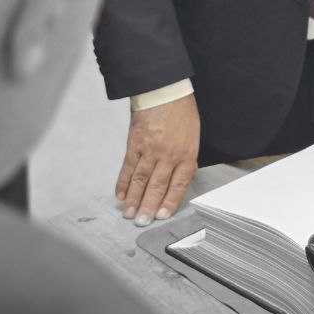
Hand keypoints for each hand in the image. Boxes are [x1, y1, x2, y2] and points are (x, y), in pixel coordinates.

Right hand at [116, 95, 199, 225]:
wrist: (164, 90)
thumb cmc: (181, 112)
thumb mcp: (192, 137)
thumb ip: (185, 160)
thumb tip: (176, 182)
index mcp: (186, 154)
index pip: (178, 185)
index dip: (169, 203)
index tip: (161, 216)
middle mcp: (168, 154)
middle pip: (157, 186)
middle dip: (148, 207)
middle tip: (142, 223)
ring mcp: (150, 150)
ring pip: (140, 180)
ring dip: (134, 199)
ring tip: (129, 214)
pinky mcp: (135, 144)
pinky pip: (128, 168)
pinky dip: (123, 183)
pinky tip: (121, 195)